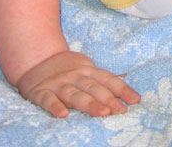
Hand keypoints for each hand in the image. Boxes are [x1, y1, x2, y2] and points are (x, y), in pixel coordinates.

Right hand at [15, 50, 139, 117]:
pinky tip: (62, 114)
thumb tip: (128, 87)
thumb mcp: (86, 69)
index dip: (122, 89)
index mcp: (88, 71)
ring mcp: (58, 84)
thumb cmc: (67, 69)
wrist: (36, 58)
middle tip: (121, 111)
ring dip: (88, 104)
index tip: (135, 100)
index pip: (108, 80)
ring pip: (75, 95)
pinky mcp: (41, 92)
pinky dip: (55, 107)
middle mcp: (76, 77)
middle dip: (108, 99)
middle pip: (94, 88)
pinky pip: (48, 100)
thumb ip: (103, 80)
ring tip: (102, 113)